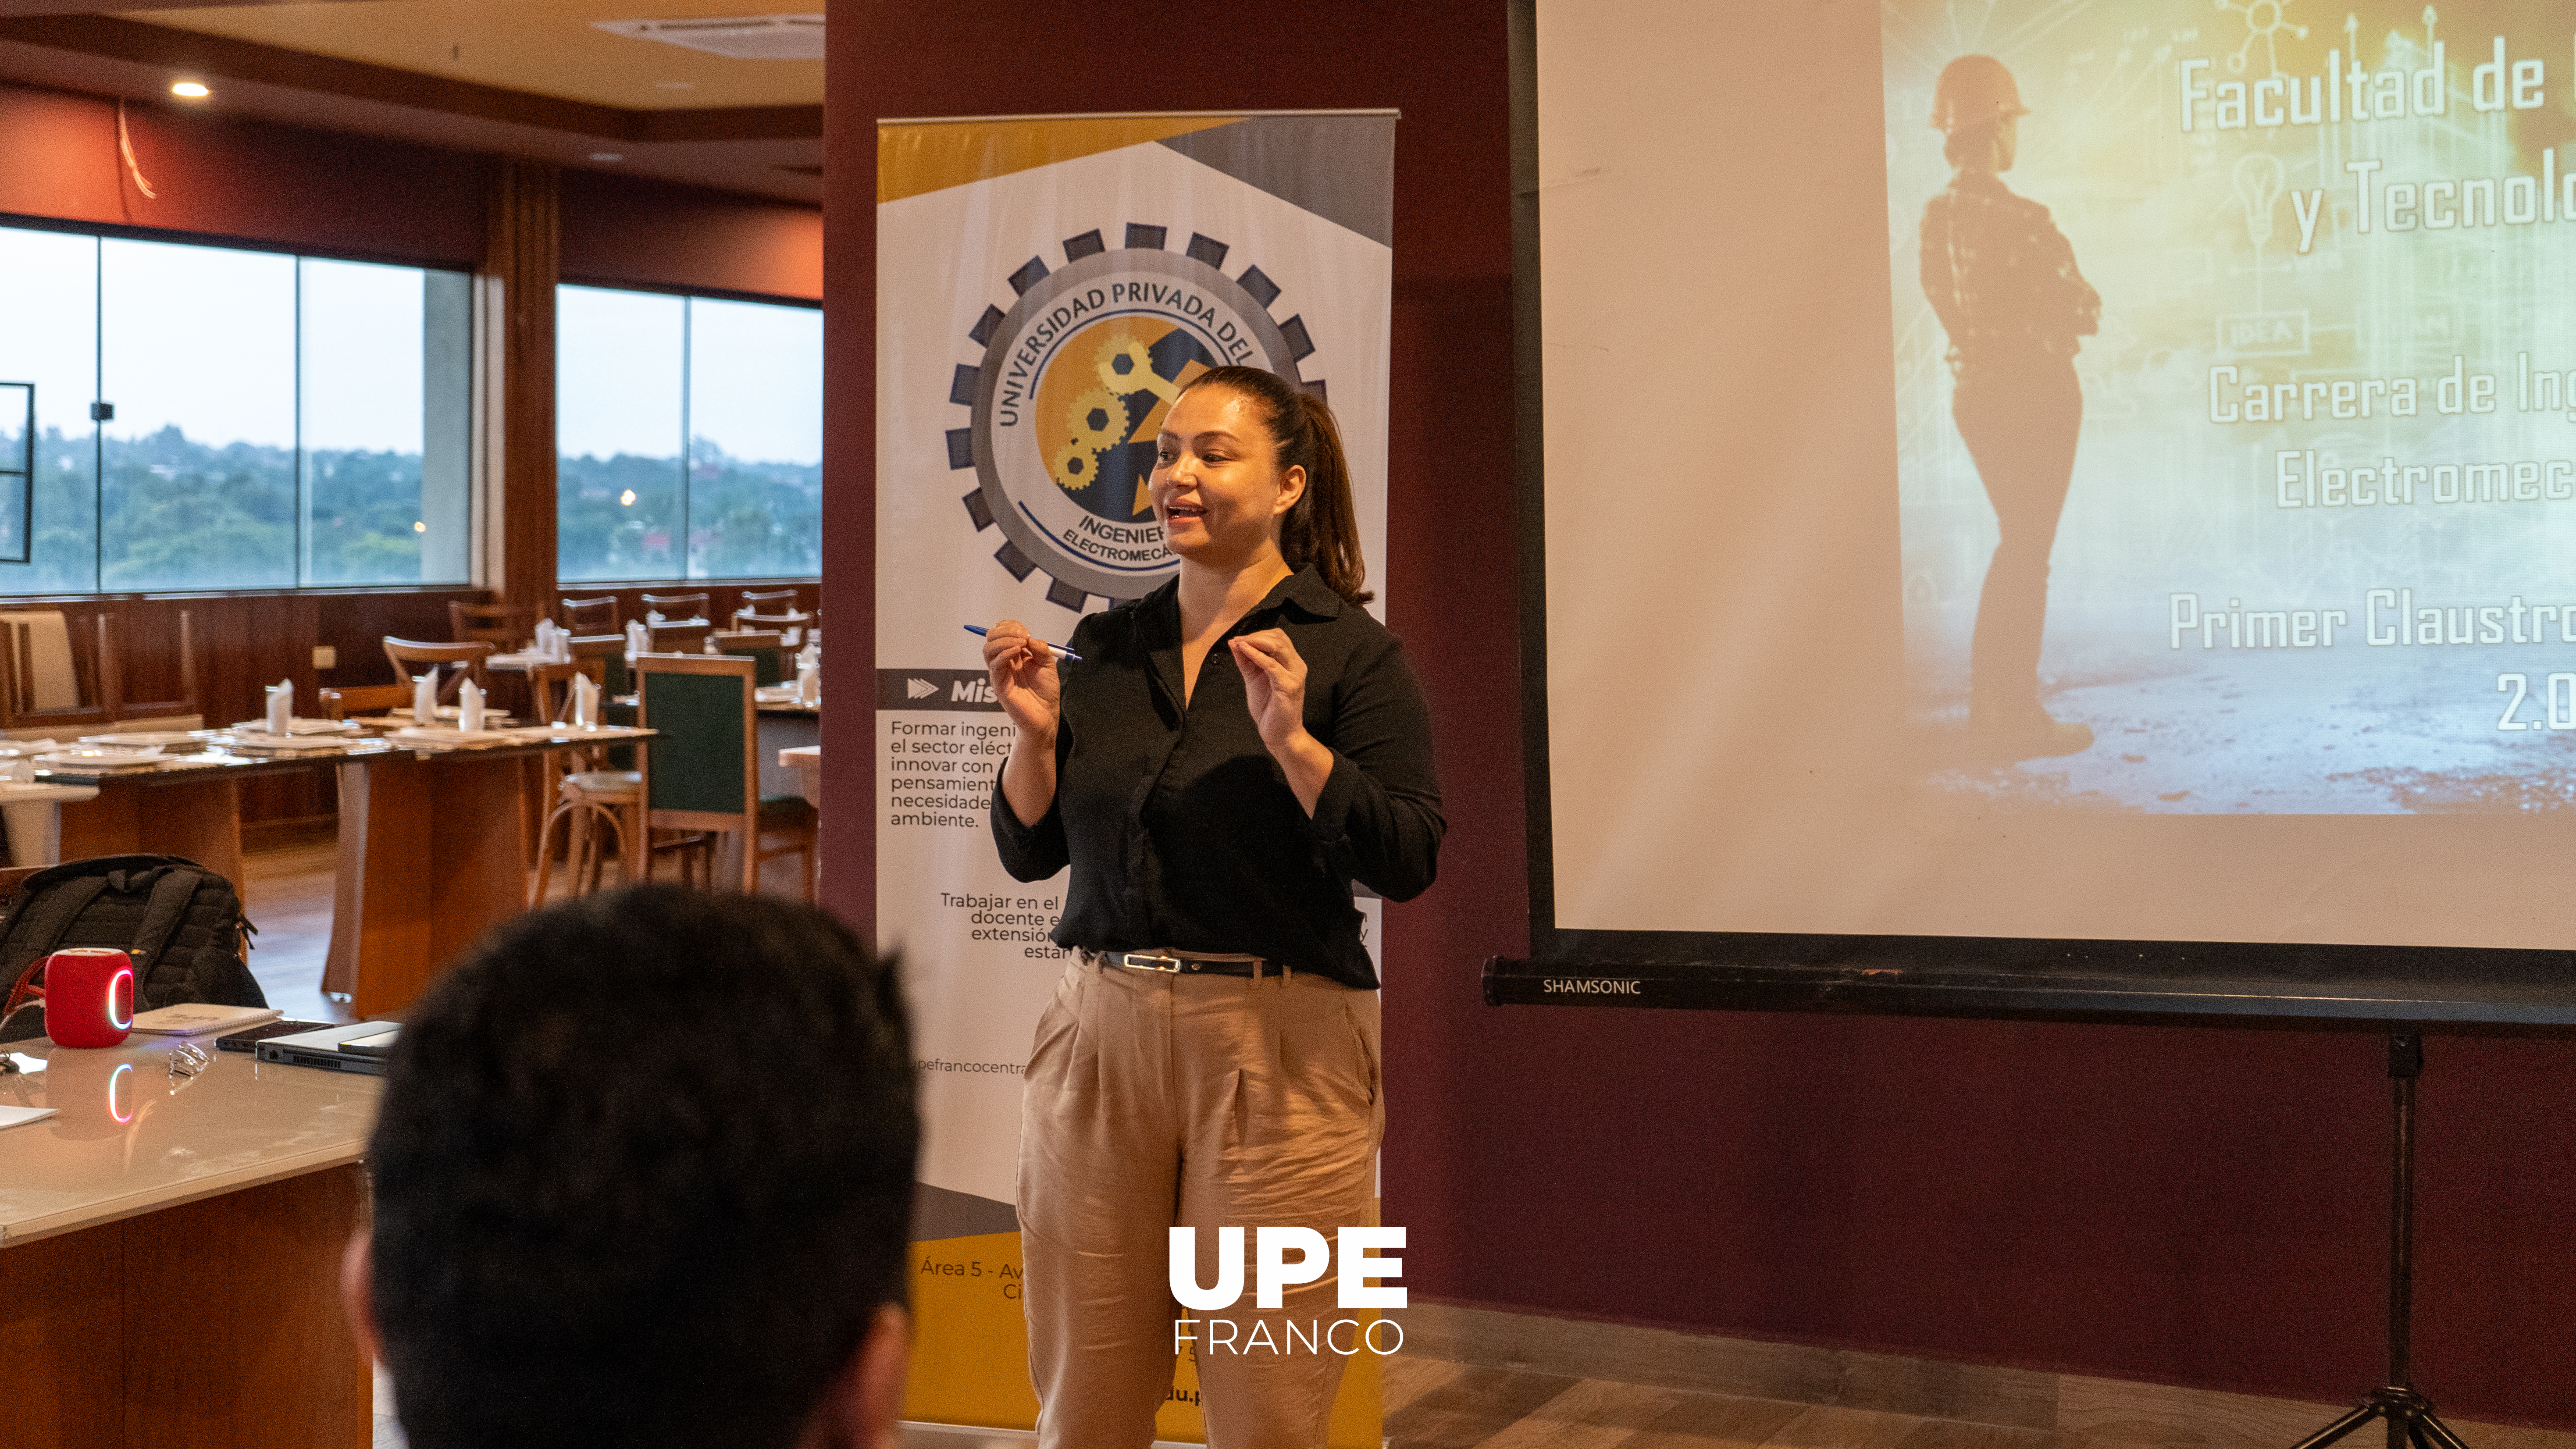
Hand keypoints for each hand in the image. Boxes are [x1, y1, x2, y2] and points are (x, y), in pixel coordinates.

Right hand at [981, 619, 1059, 741]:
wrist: (1046, 714)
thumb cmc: (1046, 692)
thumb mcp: (1048, 664)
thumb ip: (1041, 648)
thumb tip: (1029, 638)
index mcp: (1015, 655)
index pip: (1003, 633)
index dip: (1012, 627)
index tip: (1026, 632)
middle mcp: (1005, 662)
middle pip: (991, 638)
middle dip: (1005, 631)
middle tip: (1023, 636)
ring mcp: (1000, 673)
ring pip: (988, 649)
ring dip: (1004, 641)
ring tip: (1021, 644)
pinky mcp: (998, 685)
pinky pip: (994, 665)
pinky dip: (1004, 654)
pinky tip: (1017, 652)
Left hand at [1230, 628, 1333, 815]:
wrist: (1280, 734)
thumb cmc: (1268, 708)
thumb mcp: (1253, 679)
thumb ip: (1246, 661)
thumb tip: (1234, 641)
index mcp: (1290, 662)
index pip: (1278, 637)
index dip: (1258, 634)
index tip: (1239, 638)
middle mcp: (1296, 665)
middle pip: (1279, 637)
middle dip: (1256, 635)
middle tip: (1238, 639)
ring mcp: (1295, 675)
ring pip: (1278, 646)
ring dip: (1255, 642)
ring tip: (1239, 642)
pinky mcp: (1289, 686)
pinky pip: (1272, 665)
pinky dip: (1256, 655)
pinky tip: (1243, 651)